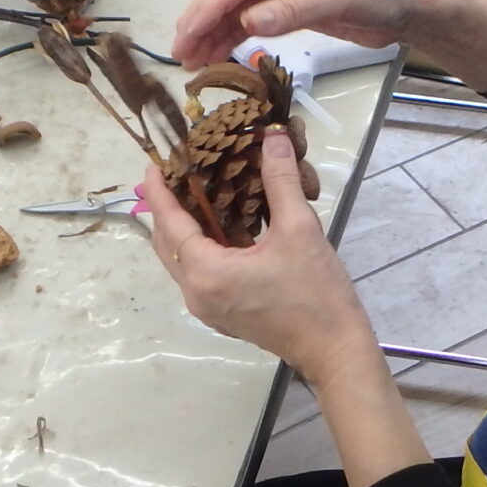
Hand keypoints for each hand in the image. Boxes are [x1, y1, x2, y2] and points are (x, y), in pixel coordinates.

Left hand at [142, 131, 377, 381]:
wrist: (334, 349)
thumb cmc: (315, 292)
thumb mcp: (299, 229)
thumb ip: (280, 180)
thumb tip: (273, 137)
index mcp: (207, 273)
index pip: (170, 225)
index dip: (159, 192)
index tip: (152, 165)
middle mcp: (197, 294)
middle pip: (167, 245)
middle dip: (166, 209)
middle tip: (175, 174)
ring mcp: (207, 309)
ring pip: (180, 261)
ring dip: (182, 229)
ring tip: (194, 194)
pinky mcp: (222, 315)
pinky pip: (197, 274)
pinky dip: (199, 248)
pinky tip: (220, 226)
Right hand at [171, 0, 486, 88]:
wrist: (411, 6)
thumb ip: (294, 11)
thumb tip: (247, 22)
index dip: (210, 8)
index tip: (185, 34)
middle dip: (201, 22)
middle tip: (178, 54)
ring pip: (234, 8)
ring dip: (212, 34)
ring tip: (189, 63)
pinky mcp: (287, 5)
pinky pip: (250, 21)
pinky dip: (231, 38)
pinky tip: (214, 57)